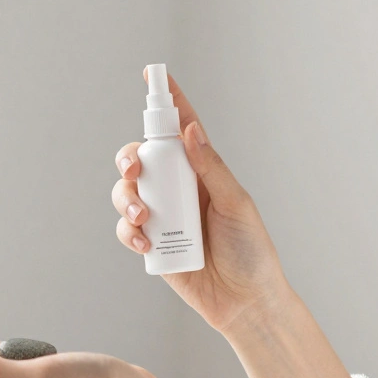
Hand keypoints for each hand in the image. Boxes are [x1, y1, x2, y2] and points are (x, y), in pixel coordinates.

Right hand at [113, 67, 290, 332]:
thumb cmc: (251, 251)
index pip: (182, 129)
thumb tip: (190, 130)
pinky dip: (129, 231)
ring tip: (144, 217)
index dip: (168, 101)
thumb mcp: (236, 203)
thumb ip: (211, 167)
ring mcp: (162, 216)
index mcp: (202, 171)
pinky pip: (126, 228)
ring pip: (127, 192)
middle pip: (141, 159)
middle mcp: (179, 189)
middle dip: (129, 159)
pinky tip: (144, 241)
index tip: (153, 74)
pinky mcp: (151, 245)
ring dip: (127, 198)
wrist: (245, 302)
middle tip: (134, 169)